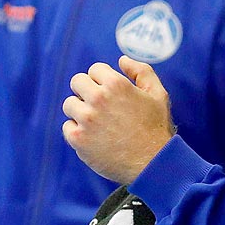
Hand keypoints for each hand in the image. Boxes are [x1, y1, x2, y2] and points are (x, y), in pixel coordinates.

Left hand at [61, 56, 176, 183]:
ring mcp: (86, 119)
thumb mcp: (158, 94)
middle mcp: (98, 99)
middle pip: (77, 82)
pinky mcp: (78, 139)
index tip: (110, 94)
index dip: (103, 80)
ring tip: (96, 122)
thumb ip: (141, 72)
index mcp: (116, 84)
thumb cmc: (156, 128)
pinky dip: (77, 131)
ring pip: (69, 104)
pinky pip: (67, 126)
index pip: (94, 70)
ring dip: (80, 110)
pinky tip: (93, 137)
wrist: (153, 164)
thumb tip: (122, 60)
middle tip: (99, 106)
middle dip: (87, 91)